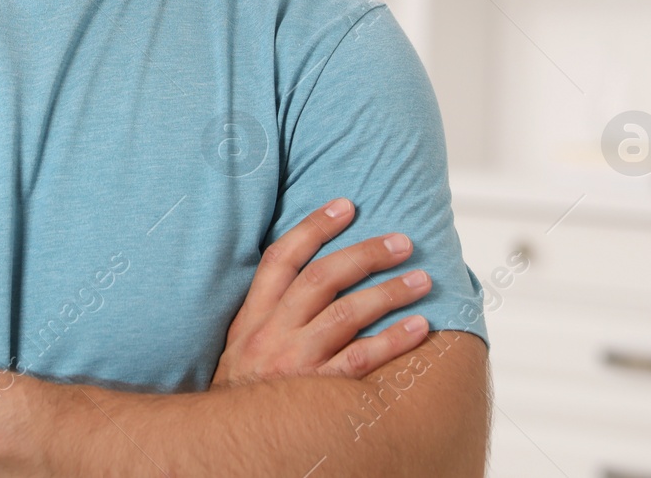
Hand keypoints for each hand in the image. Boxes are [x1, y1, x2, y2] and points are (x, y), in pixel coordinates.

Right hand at [210, 198, 431, 388]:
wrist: (228, 444)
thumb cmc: (245, 392)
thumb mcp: (242, 345)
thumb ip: (270, 312)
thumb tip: (312, 273)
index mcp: (252, 317)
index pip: (281, 259)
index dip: (313, 227)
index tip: (346, 206)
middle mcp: (271, 334)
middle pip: (321, 278)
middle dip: (365, 254)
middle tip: (401, 241)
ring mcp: (294, 364)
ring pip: (346, 314)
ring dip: (388, 291)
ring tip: (422, 279)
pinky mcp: (317, 395)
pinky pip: (361, 360)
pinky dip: (393, 340)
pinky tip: (418, 326)